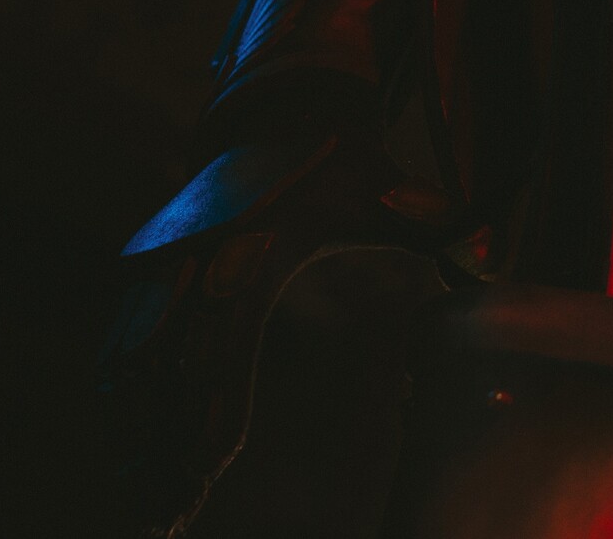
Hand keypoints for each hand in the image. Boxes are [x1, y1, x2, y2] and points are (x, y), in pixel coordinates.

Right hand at [101, 130, 463, 536]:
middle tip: (176, 510)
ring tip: (150, 497)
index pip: (228, 339)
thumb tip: (489, 271)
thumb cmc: (347, 167)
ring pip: (136, 357)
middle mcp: (201, 257)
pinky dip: (123, 392)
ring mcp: (168, 260)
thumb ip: (434, 237)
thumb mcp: (392, 196)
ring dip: (139, 427)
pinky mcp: (151, 266)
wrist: (284, 113)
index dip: (218, 404)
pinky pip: (125, 337)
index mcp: (259, 244)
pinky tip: (127, 440)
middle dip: (168, 440)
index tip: (218, 462)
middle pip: (169, 363)